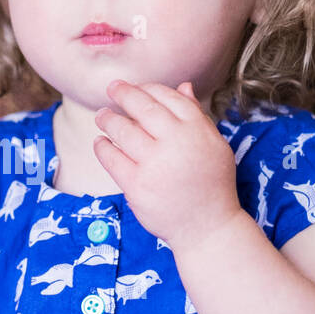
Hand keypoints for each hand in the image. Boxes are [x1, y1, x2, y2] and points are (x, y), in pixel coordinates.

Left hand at [93, 79, 241, 252]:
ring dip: (108, 119)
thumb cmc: (211, 184)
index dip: (148, 89)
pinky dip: (102, 147)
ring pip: (122, 130)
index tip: (137, 88)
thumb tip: (183, 85)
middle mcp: (176, 143)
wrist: (207, 227)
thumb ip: (197, 116)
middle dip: (123, 93)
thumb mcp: (214, 146)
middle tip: (112, 88)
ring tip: (102, 116)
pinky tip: (100, 142)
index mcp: (197, 130)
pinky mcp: (137, 186)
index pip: (167, 97)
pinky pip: (111, 159)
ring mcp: (155, 164)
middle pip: (143, 108)